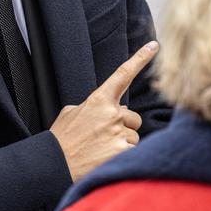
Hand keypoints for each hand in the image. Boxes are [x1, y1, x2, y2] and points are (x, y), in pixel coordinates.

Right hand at [49, 41, 158, 181]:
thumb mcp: (71, 113)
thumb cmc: (62, 139)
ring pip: (134, 137)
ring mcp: (118, 133)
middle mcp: (112, 113)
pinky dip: (122, 156)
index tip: (154, 45)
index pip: (123, 74)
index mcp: (99, 100)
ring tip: (101, 150)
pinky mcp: (122, 152)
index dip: (140, 58)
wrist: (55, 165)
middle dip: (123, 127)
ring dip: (122, 143)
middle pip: (133, 118)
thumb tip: (104, 108)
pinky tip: (106, 159)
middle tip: (102, 136)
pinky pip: (133, 152)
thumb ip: (92, 106)